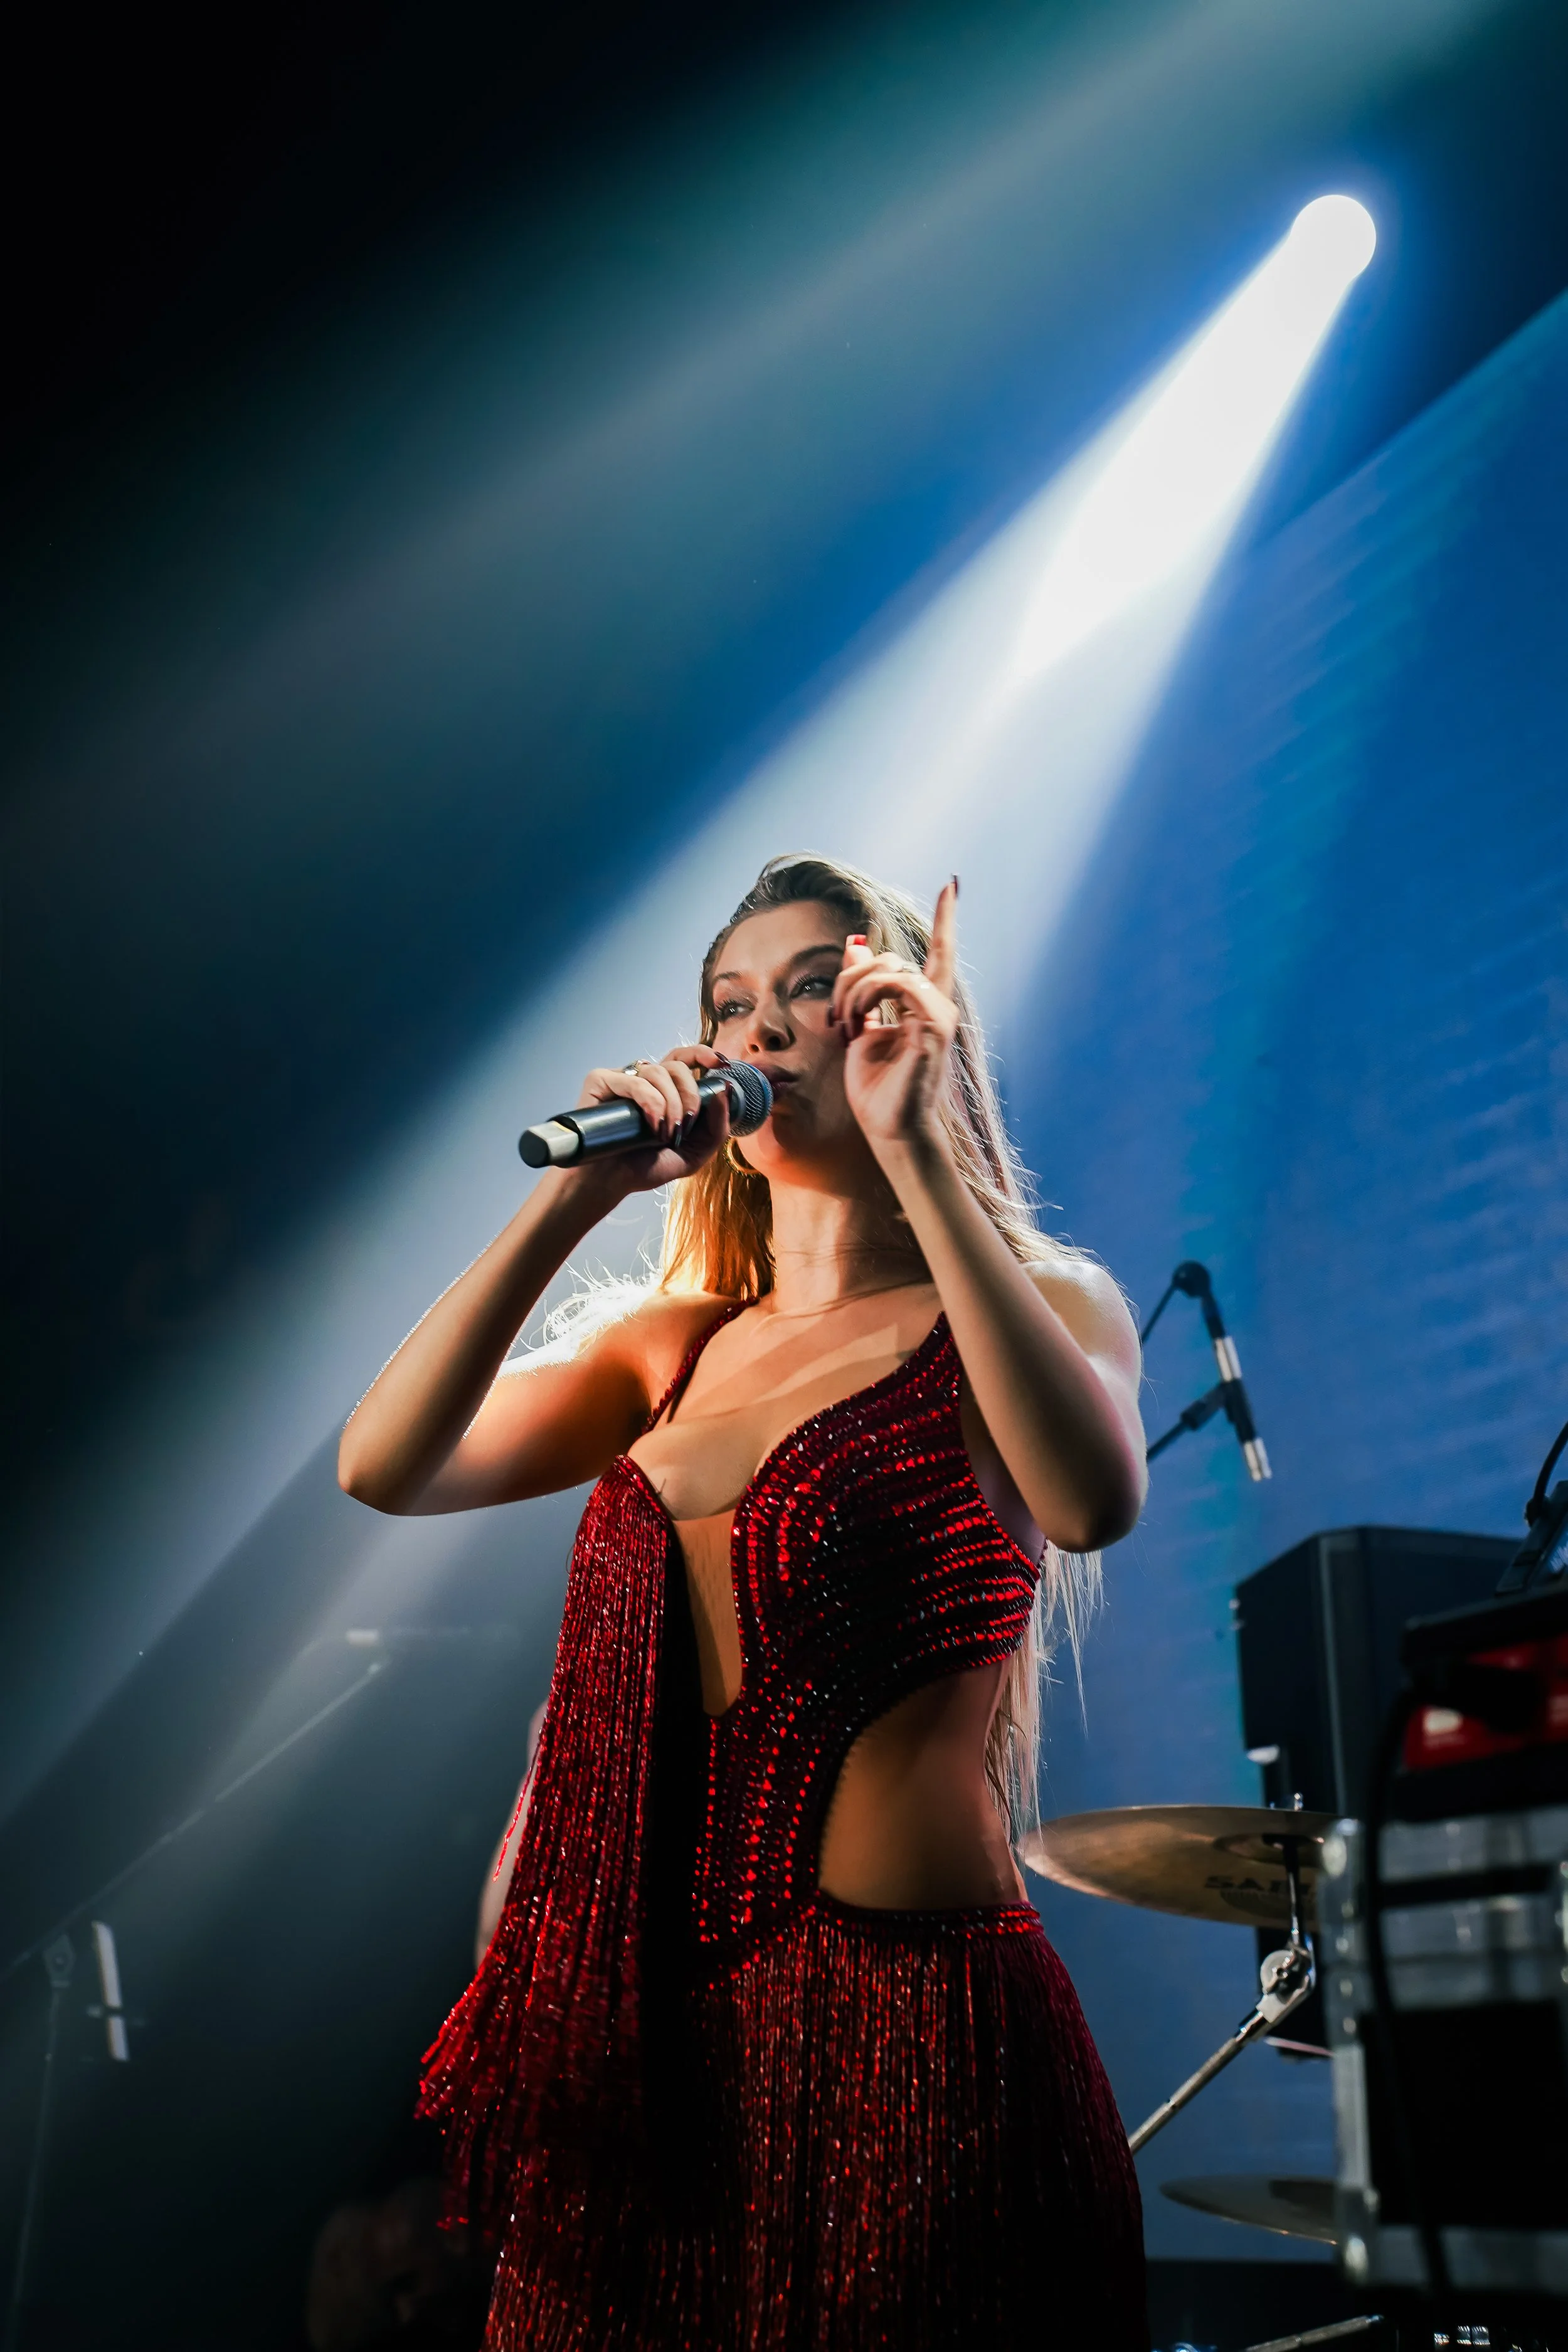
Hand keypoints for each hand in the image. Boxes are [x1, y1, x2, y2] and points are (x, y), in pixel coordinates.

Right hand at [569, 1043, 729, 1192]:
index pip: (683, 1059)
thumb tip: (724, 1090)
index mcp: (663, 1090)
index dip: (703, 1054)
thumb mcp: (695, 1153)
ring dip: (669, 1105)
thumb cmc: (646, 1167)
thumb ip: (717, 1126)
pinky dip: (650, 1102)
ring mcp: (621, 1078)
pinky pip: (635, 1081)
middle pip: (677, 1066)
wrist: (611, 1183)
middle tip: (685, 1125)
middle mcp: (642, 1079)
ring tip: (663, 1134)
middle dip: (690, 1095)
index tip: (721, 1064)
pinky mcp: (600, 1082)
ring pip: (658, 1072)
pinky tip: (651, 1125)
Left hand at [830, 878, 959, 1153]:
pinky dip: (867, 998)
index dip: (946, 919)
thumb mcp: (859, 1025)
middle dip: (851, 978)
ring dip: (854, 991)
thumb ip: (860, 986)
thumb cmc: (877, 1089)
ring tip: (844, 1023)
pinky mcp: (933, 1027)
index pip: (941, 953)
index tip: (952, 886)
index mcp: (925, 1006)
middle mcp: (938, 1007)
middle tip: (838, 1016)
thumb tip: (856, 943)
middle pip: (890, 960)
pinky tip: (856, 1024)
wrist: (890, 1129)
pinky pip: (898, 985)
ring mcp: (940, 1016)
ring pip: (890, 968)